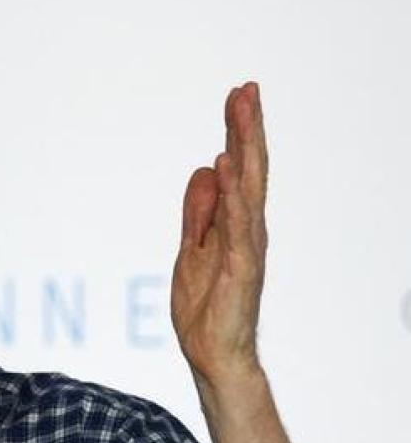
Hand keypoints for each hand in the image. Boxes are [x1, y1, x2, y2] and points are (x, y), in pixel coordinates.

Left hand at [172, 82, 268, 387]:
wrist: (211, 353)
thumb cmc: (206, 307)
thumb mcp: (191, 249)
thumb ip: (199, 213)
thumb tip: (205, 171)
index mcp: (235, 224)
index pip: (239, 170)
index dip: (238, 133)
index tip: (237, 96)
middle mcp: (247, 231)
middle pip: (250, 171)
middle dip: (246, 129)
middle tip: (247, 89)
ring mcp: (246, 249)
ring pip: (249, 190)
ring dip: (245, 152)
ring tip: (242, 115)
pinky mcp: (240, 270)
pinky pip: (237, 228)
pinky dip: (234, 198)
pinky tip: (229, 171)